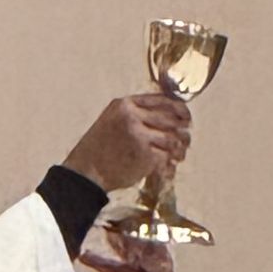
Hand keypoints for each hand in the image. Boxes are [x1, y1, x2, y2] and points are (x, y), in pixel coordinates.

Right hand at [63, 92, 190, 193]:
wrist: (86, 171)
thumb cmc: (98, 148)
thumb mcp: (111, 119)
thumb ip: (135, 113)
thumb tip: (166, 115)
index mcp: (124, 104)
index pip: (162, 100)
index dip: (179, 109)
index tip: (186, 118)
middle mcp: (132, 116)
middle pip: (171, 119)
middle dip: (183, 130)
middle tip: (186, 139)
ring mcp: (139, 135)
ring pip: (173, 138)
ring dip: (180, 147)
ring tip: (179, 154)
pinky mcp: (145, 154)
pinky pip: (167, 155)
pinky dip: (171, 162)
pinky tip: (169, 166)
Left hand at [78, 236, 182, 271]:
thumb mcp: (143, 271)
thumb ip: (128, 252)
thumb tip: (109, 229)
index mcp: (161, 260)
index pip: (151, 238)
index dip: (136, 226)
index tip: (117, 214)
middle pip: (143, 254)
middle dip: (125, 240)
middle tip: (105, 228)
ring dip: (104, 264)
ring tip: (83, 255)